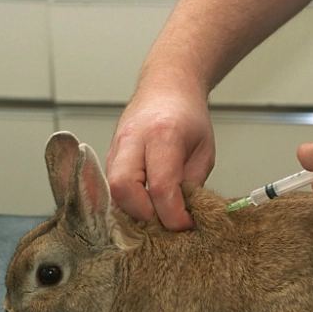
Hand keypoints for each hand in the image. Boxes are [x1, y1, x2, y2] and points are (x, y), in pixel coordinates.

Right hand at [106, 84, 214, 229]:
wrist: (167, 88)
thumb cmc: (188, 117)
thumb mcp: (204, 152)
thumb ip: (193, 186)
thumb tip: (182, 218)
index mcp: (164, 135)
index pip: (162, 187)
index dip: (174, 215)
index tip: (187, 224)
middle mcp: (133, 139)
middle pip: (123, 189)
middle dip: (144, 214)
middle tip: (166, 220)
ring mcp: (115, 148)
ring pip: (111, 192)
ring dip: (134, 211)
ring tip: (158, 213)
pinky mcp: (108, 157)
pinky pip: (111, 189)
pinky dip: (128, 202)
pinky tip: (146, 204)